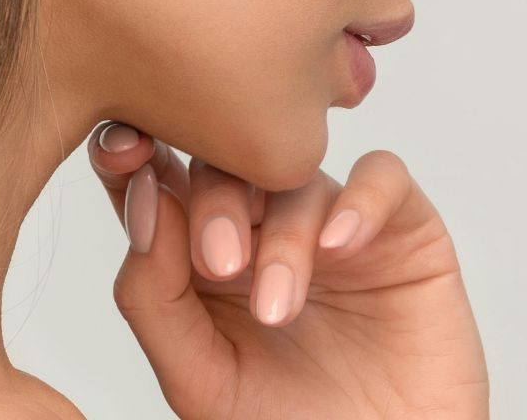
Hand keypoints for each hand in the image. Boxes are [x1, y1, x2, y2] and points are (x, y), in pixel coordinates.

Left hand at [85, 121, 489, 418]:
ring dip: (282, 236)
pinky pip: (383, 177)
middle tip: (219, 266)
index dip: (134, 149)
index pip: (158, 177)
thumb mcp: (198, 376)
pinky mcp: (404, 230)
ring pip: (297, 174)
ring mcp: (333, 223)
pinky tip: (341, 247)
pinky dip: (360, 201)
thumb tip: (143, 203)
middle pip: (227, 162)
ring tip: (279, 309)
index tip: (122, 156)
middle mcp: (264, 227)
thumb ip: (154, 295)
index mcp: (202, 254)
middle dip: (212, 203)